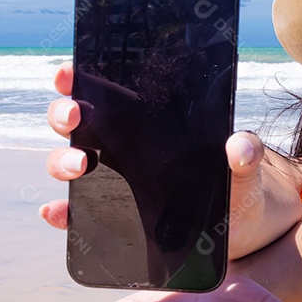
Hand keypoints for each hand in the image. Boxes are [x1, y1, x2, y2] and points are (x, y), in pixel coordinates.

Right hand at [38, 63, 271, 234]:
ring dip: (62, 160)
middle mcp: (121, 148)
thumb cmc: (235, 185)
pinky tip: (55, 211)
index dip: (78, 78)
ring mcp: (112, 182)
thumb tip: (240, 145)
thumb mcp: (243, 170)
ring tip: (80, 164)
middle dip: (64, 113)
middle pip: (75, 123)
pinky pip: (75, 212)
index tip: (70, 73)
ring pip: (68, 161)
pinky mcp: (111, 216)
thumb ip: (246, 154)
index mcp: (147, 124)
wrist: (239, 227)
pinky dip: (59, 212)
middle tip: (76, 115)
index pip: (104, 92)